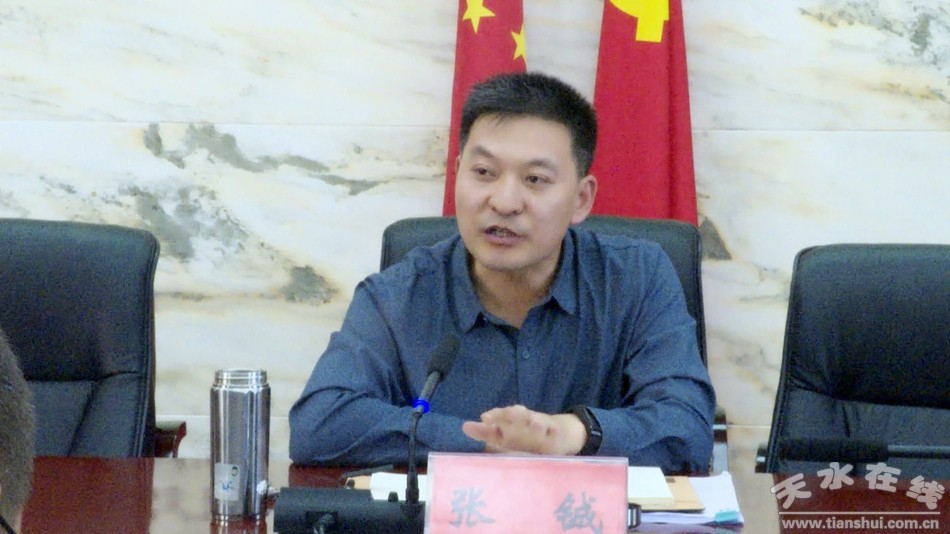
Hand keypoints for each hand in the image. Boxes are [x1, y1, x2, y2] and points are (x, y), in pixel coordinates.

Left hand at [461, 404, 586, 455]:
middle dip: (514, 414)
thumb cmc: (524, 436)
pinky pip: (555, 432)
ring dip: (536, 422)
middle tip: (508, 414)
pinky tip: (554, 432)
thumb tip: (464, 427)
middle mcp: (525, 421)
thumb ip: (485, 433)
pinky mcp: (555, 433)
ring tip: (534, 425)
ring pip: (538, 422)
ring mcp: (541, 426)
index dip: (495, 416)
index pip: (502, 416)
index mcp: (512, 422)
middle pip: (519, 415)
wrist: (557, 434)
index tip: (485, 418)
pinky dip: (554, 431)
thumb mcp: (504, 436)